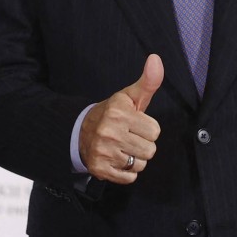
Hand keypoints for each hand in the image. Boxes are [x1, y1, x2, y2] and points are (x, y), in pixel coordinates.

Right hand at [78, 54, 163, 183]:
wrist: (80, 131)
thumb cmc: (113, 114)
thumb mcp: (129, 97)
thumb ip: (148, 81)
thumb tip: (156, 59)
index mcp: (118, 112)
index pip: (155, 131)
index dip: (147, 128)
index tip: (134, 124)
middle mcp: (109, 132)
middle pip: (150, 150)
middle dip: (142, 144)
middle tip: (128, 136)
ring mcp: (103, 152)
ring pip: (140, 164)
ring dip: (134, 158)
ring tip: (121, 147)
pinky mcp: (100, 169)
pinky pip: (129, 178)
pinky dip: (125, 171)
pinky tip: (116, 158)